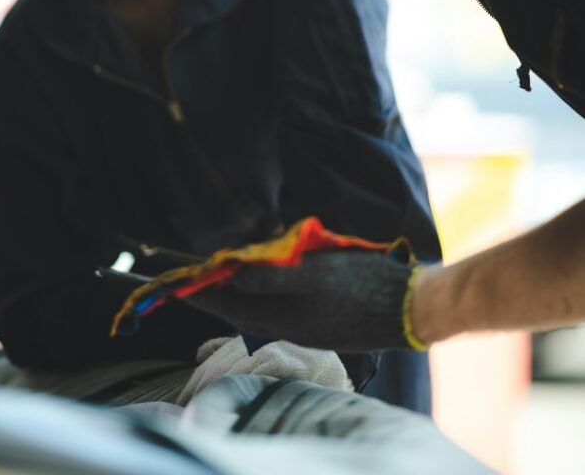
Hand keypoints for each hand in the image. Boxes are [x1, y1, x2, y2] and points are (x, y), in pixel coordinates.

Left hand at [187, 249, 418, 353]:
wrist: (412, 306)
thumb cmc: (362, 286)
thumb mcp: (313, 274)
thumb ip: (270, 276)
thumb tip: (230, 274)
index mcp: (283, 319)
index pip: (229, 306)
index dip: (203, 291)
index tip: (179, 281)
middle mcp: (291, 327)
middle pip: (244, 307)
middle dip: (224, 287)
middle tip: (208, 266)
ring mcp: (309, 326)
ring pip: (266, 306)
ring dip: (250, 286)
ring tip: (238, 264)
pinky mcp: (325, 320)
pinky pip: (288, 305)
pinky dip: (274, 288)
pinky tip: (280, 272)